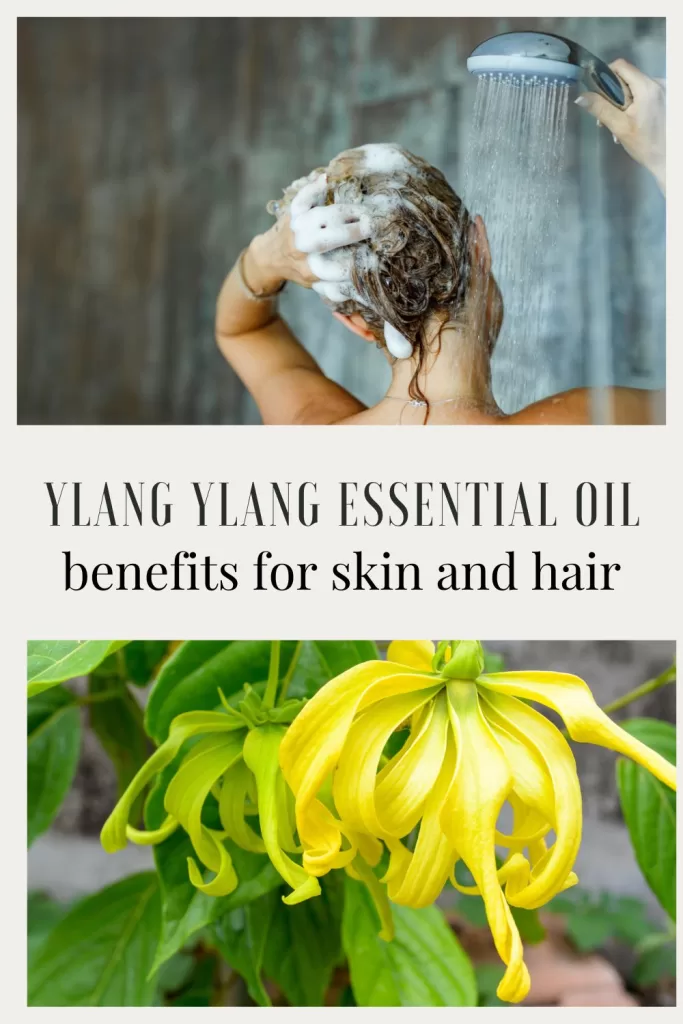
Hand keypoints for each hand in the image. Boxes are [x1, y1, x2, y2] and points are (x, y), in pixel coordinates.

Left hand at [246, 172, 373, 299]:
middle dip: (352, 232)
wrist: (271, 257)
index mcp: (312, 271)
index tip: (377, 254)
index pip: (340, 268)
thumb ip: (339, 289)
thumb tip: (365, 290)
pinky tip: (327, 181)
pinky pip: (303, 198)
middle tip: (373, 226)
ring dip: (344, 212)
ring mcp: (297, 228)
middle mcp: (303, 250)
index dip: (360, 261)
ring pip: (321, 217)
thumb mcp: (319, 286)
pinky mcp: (293, 212)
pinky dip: (314, 187)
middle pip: (329, 239)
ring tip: (363, 212)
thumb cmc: (302, 270)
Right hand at [575, 59, 665, 192]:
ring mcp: (665, 88)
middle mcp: (658, 82)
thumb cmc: (645, 144)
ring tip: (621, 124)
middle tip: (608, 116)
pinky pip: (645, 93)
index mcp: (646, 87)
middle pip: (628, 77)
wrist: (669, 158)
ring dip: (624, 102)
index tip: (599, 93)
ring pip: (636, 86)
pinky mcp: (667, 97)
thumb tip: (581, 96)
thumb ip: (600, 108)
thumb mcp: (619, 127)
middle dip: (615, 94)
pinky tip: (634, 122)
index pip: (621, 66)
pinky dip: (636, 104)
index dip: (606, 75)